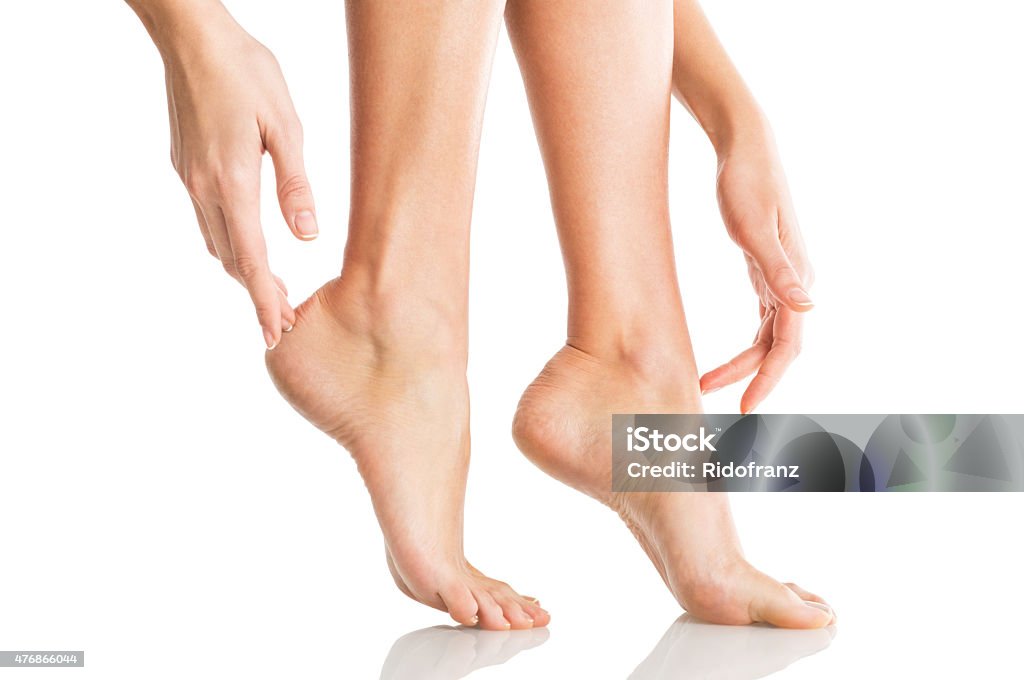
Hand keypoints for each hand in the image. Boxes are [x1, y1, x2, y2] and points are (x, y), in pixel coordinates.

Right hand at [156, 7, 316, 348]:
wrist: (191, 36)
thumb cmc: (246, 72)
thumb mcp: (286, 126)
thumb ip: (296, 185)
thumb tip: (307, 235)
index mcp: (233, 182)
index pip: (251, 259)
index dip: (264, 301)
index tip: (275, 335)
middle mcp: (204, 188)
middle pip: (231, 259)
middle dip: (256, 294)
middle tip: (283, 321)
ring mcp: (188, 177)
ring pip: (216, 241)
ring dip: (242, 270)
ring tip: (271, 289)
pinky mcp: (183, 165)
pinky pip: (206, 218)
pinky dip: (229, 242)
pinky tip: (248, 242)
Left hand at [699, 128, 814, 412]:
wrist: (745, 145)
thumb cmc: (747, 180)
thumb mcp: (754, 227)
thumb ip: (778, 271)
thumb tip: (809, 308)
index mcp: (795, 277)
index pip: (788, 344)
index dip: (768, 378)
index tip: (746, 407)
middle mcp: (794, 282)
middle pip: (778, 347)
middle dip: (752, 379)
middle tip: (713, 402)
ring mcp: (781, 278)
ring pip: (768, 338)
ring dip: (743, 365)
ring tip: (705, 385)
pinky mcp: (764, 270)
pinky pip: (761, 322)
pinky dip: (745, 346)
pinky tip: (724, 361)